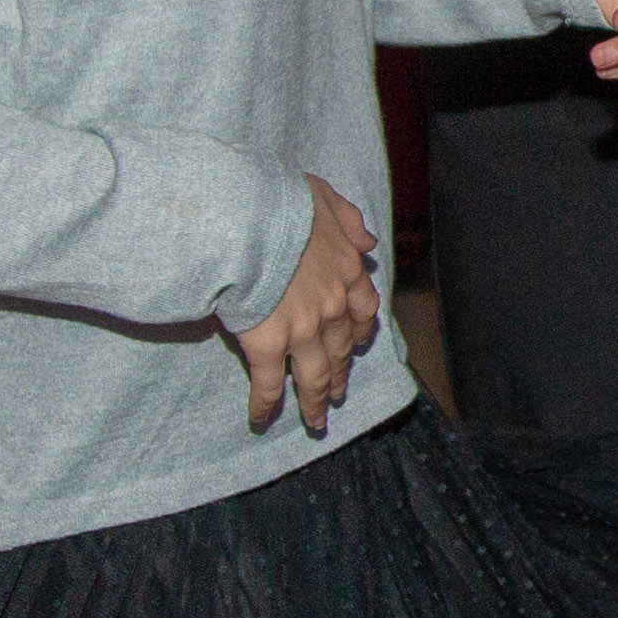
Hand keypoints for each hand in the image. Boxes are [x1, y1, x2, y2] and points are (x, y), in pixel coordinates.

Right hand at [234, 176, 382, 435]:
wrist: (249, 217)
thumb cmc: (281, 200)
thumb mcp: (325, 197)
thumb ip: (349, 220)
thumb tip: (368, 240)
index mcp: (346, 269)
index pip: (363, 309)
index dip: (359, 331)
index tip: (357, 343)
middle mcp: (332, 306)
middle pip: (342, 350)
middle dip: (341, 374)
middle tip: (337, 394)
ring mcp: (303, 329)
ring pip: (315, 375)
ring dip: (315, 401)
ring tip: (315, 421)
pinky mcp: (269, 344)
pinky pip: (270, 383)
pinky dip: (266, 404)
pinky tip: (260, 419)